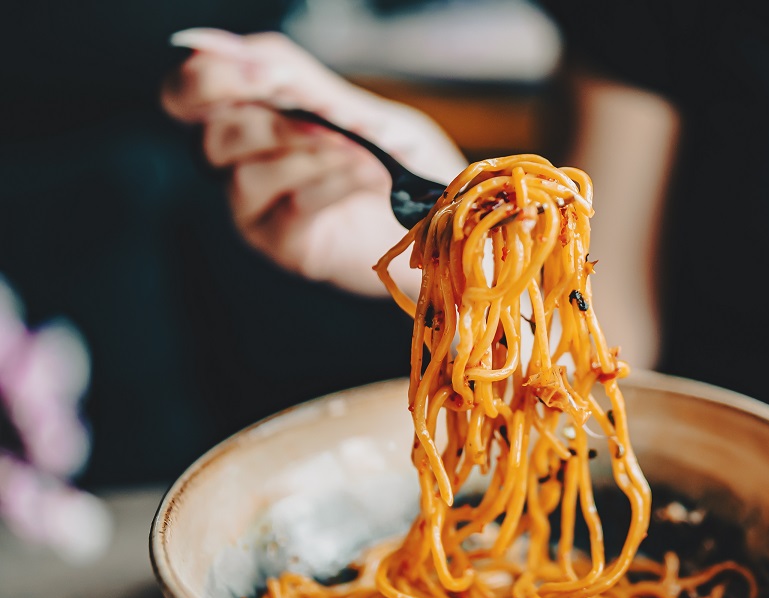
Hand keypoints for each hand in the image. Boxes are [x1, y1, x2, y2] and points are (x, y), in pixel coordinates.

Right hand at [162, 28, 465, 295]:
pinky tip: (368, 177)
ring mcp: (259, 209)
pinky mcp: (285, 246)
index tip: (269, 77)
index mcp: (252, 115)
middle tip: (328, 123)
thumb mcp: (357, 108)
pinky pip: (290, 210)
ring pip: (244, 176)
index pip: (190, 90)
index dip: (211, 78)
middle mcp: (242, 163)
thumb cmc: (397, 160)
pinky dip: (331, 186)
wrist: (442, 218)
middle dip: (271, 124)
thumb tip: (219, 44)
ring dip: (311, 155)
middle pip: (210, 134)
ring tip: (363, 155)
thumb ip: (295, 79)